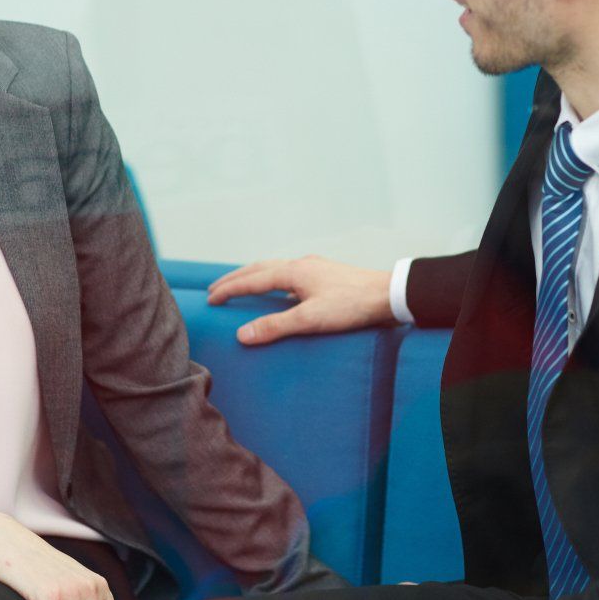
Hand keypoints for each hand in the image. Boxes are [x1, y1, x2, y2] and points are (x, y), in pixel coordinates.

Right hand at [206, 255, 394, 345]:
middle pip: (260, 269)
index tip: (210, 298)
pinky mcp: (328, 276)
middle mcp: (302, 265)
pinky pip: (292, 276)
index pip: (252, 280)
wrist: (388, 295)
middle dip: (237, 279)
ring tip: (243, 287)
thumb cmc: (352, 306)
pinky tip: (283, 294)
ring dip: (255, 277)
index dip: (229, 289)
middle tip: (216, 289)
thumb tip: (242, 334)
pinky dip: (276, 282)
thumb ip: (275, 326)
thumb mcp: (310, 320)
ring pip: (277, 270)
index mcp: (294, 272)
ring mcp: (316, 268)